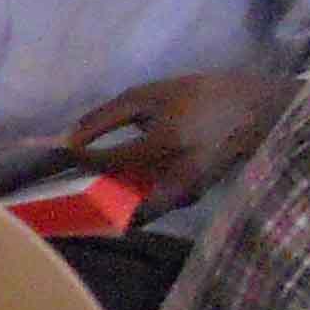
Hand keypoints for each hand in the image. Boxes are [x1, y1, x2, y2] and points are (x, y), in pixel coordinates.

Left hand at [66, 71, 290, 215]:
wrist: (255, 111)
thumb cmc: (199, 97)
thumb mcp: (149, 95)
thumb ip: (106, 116)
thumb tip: (69, 139)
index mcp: (165, 144)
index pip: (108, 161)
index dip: (77, 161)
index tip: (54, 156)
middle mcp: (177, 177)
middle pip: (118, 205)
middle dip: (86, 203)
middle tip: (61, 191)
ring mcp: (187, 194)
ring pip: (134, 214)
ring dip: (104, 207)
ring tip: (81, 189)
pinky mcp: (191, 200)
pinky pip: (151, 209)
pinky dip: (126, 204)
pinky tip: (111, 188)